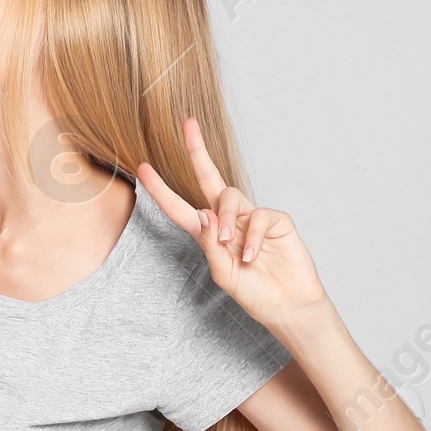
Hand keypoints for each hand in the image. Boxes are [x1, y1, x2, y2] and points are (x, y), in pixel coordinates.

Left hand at [136, 119, 327, 334]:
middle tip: (187, 124)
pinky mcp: (275, 220)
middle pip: (209, 178)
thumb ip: (210, 246)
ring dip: (225, 219)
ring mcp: (252, 217)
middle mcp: (229, 220)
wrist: (287, 306)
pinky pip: (258, 215)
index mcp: (209, 234)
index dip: (161, 189)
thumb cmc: (254, 294)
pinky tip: (252, 256)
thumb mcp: (222, 274)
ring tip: (230, 246)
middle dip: (197, 151)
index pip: (180, 207)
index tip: (143, 168)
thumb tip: (204, 214)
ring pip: (229, 196)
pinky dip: (252, 237)